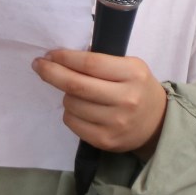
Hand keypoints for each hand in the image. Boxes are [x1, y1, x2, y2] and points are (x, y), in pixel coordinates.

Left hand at [32, 49, 167, 155]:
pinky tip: (80, 110)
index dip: (65, 57)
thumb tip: (61, 58)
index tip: (50, 54)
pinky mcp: (106, 140)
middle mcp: (126, 99)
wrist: (157, 124)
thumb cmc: (137, 89)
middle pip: (76, 85)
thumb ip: (101, 62)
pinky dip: (70, 113)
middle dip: (51, 72)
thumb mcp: (129, 67)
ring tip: (77, 94)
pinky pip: (72, 122)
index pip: (90, 63)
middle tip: (39, 65)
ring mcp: (116, 122)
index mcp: (133, 74)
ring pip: (71, 104)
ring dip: (66, 95)